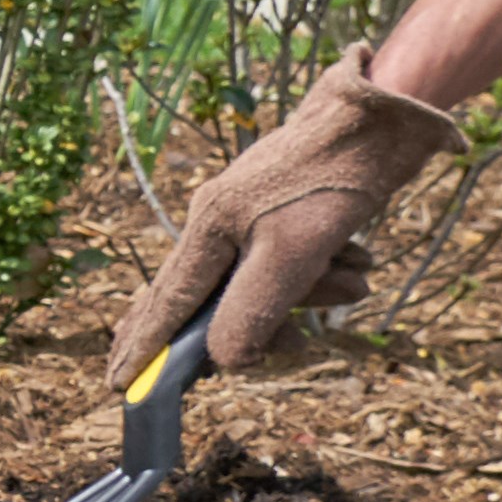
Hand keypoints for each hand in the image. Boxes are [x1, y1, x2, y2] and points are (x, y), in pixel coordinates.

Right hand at [120, 54, 467, 379]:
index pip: (167, 300)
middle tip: (295, 345)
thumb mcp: (292, 254)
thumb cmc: (332, 180)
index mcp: (208, 226)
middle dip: (270, 320)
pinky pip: (297, 262)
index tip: (116, 386)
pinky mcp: (286, 210)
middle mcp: (220, 219)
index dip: (144, 347)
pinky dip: (328, 271)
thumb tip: (222, 362)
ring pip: (270, 282)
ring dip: (315, 292)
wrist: (384, 115)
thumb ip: (251, 312)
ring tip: (356, 276)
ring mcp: (252, 214)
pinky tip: (359, 259)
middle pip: (223, 297)